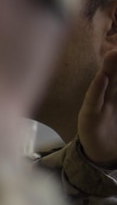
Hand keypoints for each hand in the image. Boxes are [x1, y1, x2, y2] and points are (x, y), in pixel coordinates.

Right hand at [76, 45, 116, 167]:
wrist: (104, 151)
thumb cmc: (114, 126)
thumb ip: (109, 86)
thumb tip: (108, 78)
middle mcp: (109, 93)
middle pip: (116, 74)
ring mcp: (99, 103)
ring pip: (106, 83)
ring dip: (109, 68)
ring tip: (113, 53)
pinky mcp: (90, 115)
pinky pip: (94, 100)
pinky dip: (97, 88)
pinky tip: (101, 78)